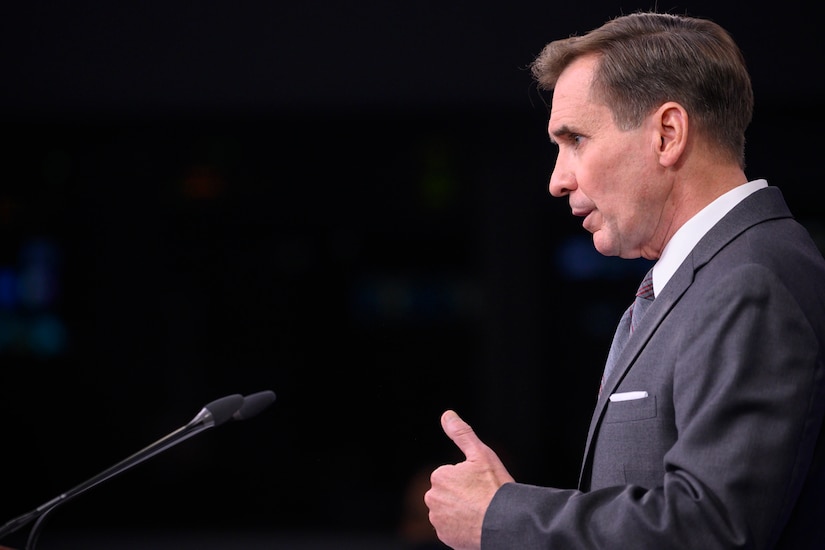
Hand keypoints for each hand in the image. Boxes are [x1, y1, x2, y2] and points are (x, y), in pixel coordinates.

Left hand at [424, 410, 514, 549]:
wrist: (505, 523)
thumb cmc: (495, 488)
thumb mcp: (481, 454)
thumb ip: (461, 433)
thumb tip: (447, 415)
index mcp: (439, 477)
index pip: (452, 476)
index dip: (469, 480)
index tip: (482, 485)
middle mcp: (433, 499)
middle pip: (449, 494)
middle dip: (463, 496)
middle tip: (482, 499)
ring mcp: (438, 521)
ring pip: (450, 512)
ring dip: (462, 512)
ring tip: (481, 513)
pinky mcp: (445, 538)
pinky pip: (453, 529)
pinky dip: (463, 528)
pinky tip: (477, 525)